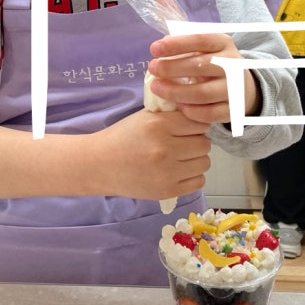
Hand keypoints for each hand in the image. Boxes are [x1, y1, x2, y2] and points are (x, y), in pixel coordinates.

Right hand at [89, 108, 210, 199]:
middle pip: (204, 144)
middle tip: (183, 143)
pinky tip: (179, 171)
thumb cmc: (122, 137)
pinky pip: (198, 181)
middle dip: (196, 142)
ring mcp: (167, 172)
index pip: (198, 123)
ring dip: (195, 159)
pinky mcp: (167, 190)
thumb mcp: (144, 117)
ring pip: (204, 163)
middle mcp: (165, 148)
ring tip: (180, 158)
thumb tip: (199, 114)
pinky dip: (192, 176)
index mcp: (158, 125)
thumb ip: (171, 115)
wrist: (99, 165)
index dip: (194, 125)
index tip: (186, 129)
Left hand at [147, 33, 261, 125]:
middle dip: (171, 68)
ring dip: (175, 92)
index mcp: (223, 43)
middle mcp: (233, 64)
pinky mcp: (234, 109)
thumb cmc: (213, 63)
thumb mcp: (204, 48)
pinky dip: (191, 111)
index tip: (154, 49)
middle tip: (152, 69)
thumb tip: (160, 48)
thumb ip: (184, 45)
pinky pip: (210, 114)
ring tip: (157, 88)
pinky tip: (178, 107)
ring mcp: (235, 88)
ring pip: (202, 93)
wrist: (242, 86)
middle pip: (199, 66)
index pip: (200, 40)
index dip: (176, 44)